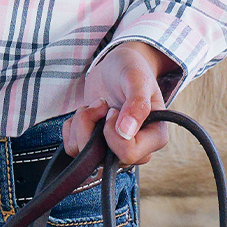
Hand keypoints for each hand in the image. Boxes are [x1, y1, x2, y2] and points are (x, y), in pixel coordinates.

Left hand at [64, 41, 176, 167]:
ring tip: (94, 106)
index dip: (113, 133)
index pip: (129, 154)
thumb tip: (126, 132)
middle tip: (101, 104)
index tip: (112, 110)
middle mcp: (137, 149)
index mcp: (155, 137)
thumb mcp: (137, 80)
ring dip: (81, 125)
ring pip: (84, 155)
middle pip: (104, 159)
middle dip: (92, 127)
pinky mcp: (96, 145)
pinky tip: (86, 112)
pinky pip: (73, 149)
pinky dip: (72, 128)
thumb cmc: (132, 71)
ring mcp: (114, 149)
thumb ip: (137, 104)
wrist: (116, 67)